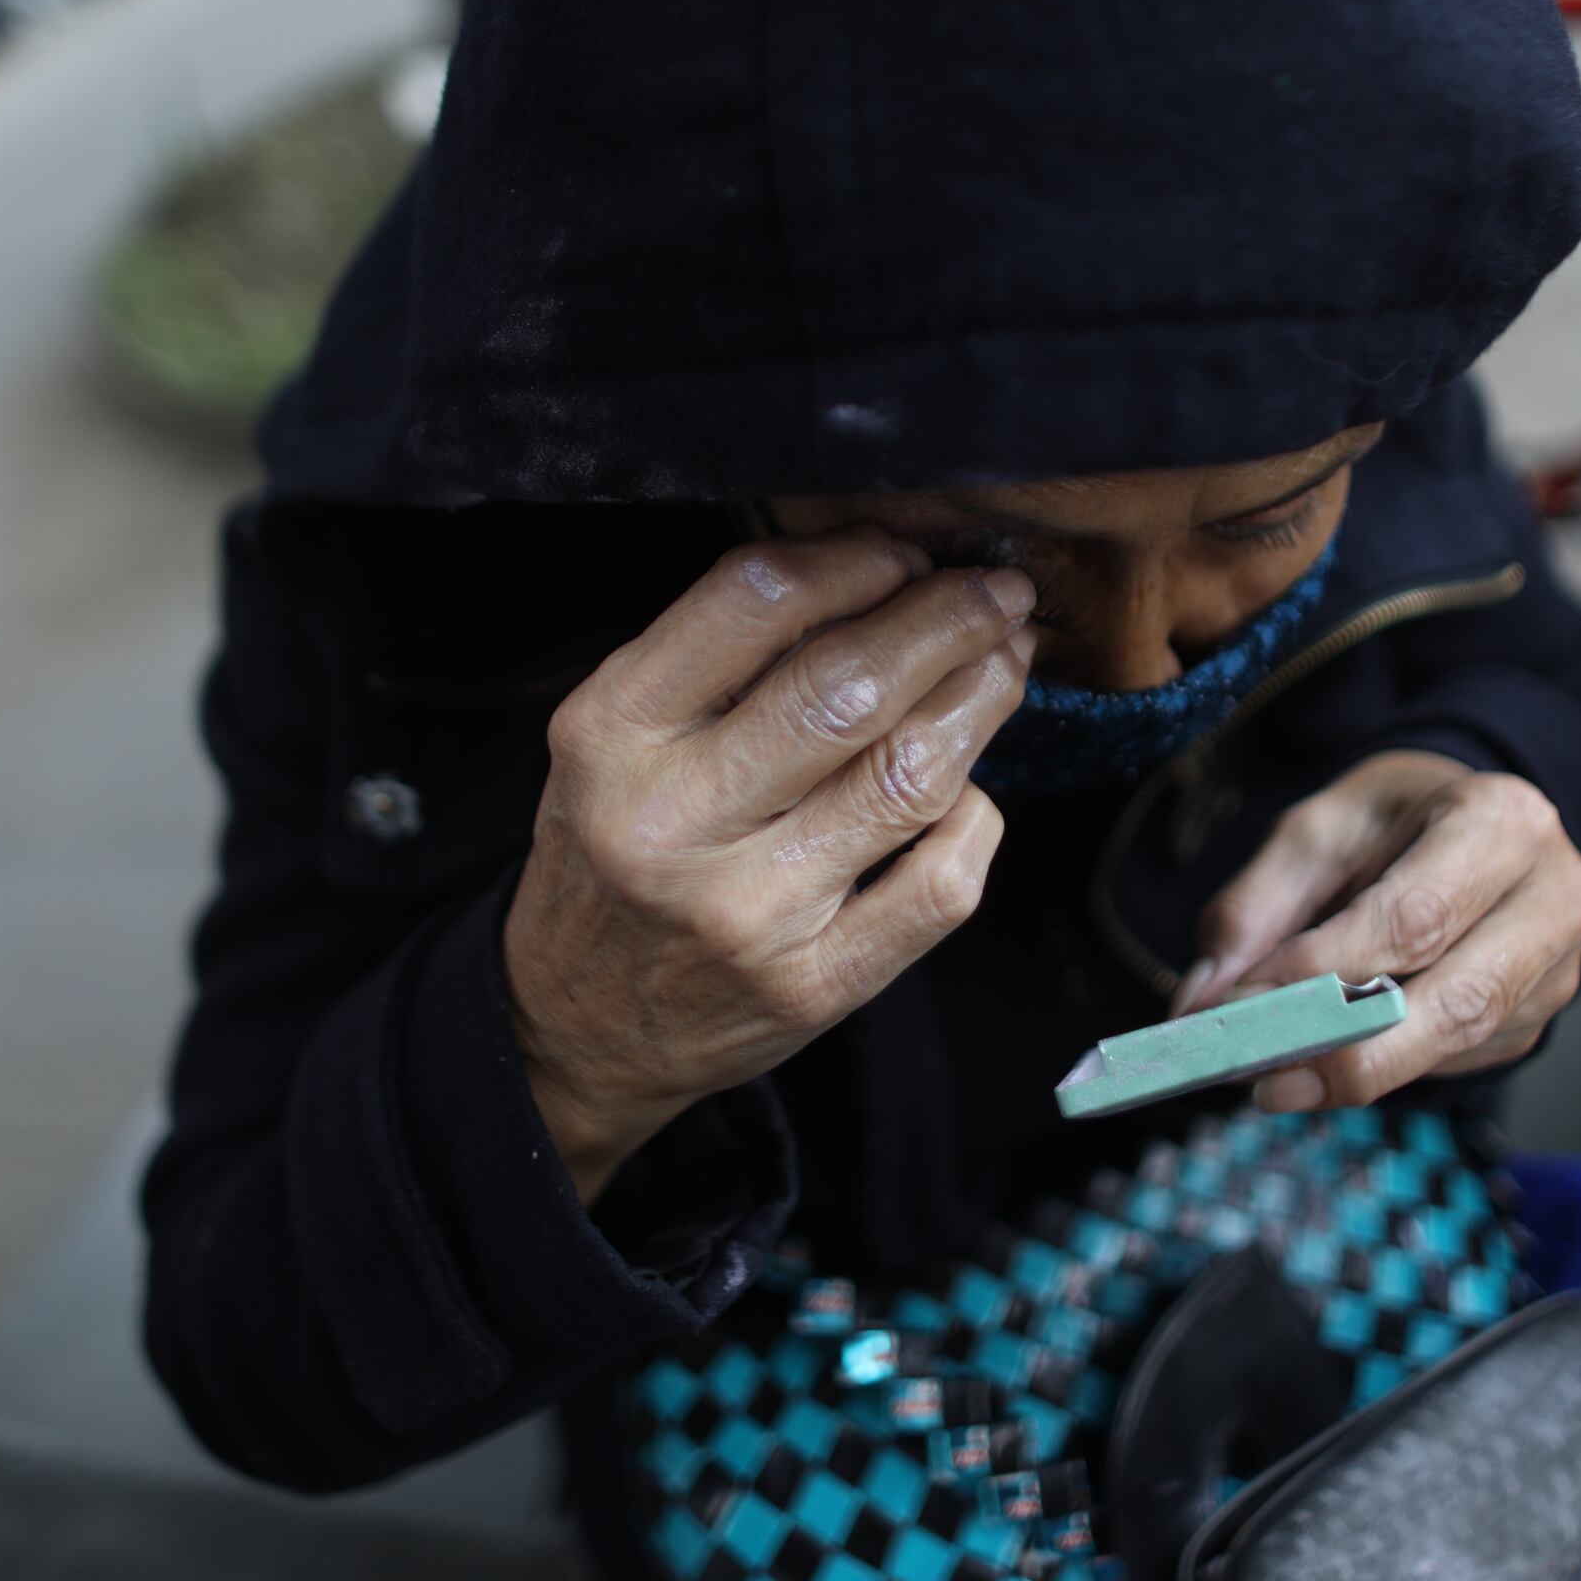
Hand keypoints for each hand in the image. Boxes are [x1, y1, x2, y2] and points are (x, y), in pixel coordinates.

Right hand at [503, 528, 1031, 1198]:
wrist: (575, 1027)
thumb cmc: (614, 853)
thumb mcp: (614, 740)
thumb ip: (717, 657)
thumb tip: (881, 570)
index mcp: (612, 733)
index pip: (756, 601)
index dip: (858, 559)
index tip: (907, 552)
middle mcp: (672, 820)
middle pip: (847, 686)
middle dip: (949, 619)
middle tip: (996, 592)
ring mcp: (747, 911)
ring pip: (910, 777)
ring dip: (981, 701)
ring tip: (1005, 662)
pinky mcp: (813, 984)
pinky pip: (940, 883)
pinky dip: (977, 819)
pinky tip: (968, 792)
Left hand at [1175, 752, 1580, 1110]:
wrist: (1474, 824)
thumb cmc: (1396, 820)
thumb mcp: (1318, 830)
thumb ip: (1256, 907)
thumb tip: (1202, 1001)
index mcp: (1504, 822)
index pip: (1414, 915)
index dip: (1326, 970)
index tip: (1244, 1004)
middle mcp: (1554, 897)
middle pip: (1457, 1000)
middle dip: (1353, 1051)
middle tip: (1266, 1079)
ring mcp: (1557, 968)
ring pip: (1460, 1042)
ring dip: (1363, 1070)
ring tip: (1281, 1082)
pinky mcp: (1536, 1019)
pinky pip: (1459, 1059)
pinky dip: (1389, 1067)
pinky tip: (1334, 1060)